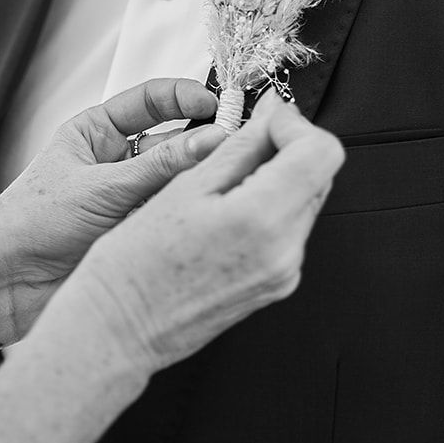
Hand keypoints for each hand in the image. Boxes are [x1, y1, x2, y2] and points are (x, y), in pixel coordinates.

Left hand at [0, 78, 221, 340]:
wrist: (4, 287)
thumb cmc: (29, 225)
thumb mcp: (100, 188)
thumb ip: (159, 168)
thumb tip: (212, 141)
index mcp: (96, 132)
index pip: (152, 101)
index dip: (186, 98)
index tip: (217, 105)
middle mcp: (116, 160)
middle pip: (171, 139)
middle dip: (201, 140)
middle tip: (233, 143)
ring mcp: (127, 196)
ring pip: (175, 179)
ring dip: (196, 177)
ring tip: (223, 177)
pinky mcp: (135, 230)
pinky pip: (170, 212)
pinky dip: (189, 210)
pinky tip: (207, 209)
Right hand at [66, 91, 344, 374]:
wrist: (121, 328)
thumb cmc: (136, 265)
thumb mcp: (185, 186)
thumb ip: (239, 145)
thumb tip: (270, 115)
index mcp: (263, 220)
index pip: (322, 152)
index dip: (295, 124)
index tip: (266, 118)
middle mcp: (285, 252)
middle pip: (319, 174)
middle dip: (286, 147)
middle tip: (242, 140)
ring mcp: (284, 273)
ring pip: (304, 199)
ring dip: (277, 176)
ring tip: (224, 179)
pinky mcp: (277, 285)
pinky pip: (289, 229)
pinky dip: (268, 206)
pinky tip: (226, 209)